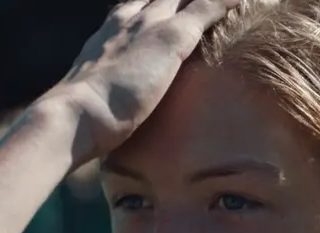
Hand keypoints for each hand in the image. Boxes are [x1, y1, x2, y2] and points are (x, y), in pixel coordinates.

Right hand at [37, 0, 238, 163]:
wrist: (74, 117)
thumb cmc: (76, 125)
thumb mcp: (89, 110)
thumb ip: (100, 109)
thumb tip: (99, 132)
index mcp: (104, 41)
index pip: (130, 13)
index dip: (147, 10)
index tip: (159, 13)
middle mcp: (126, 25)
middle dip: (175, 1)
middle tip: (193, 5)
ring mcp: (149, 26)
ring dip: (204, 1)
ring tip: (230, 0)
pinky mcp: (173, 36)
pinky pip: (210, 5)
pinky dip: (228, 1)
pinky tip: (246, 0)